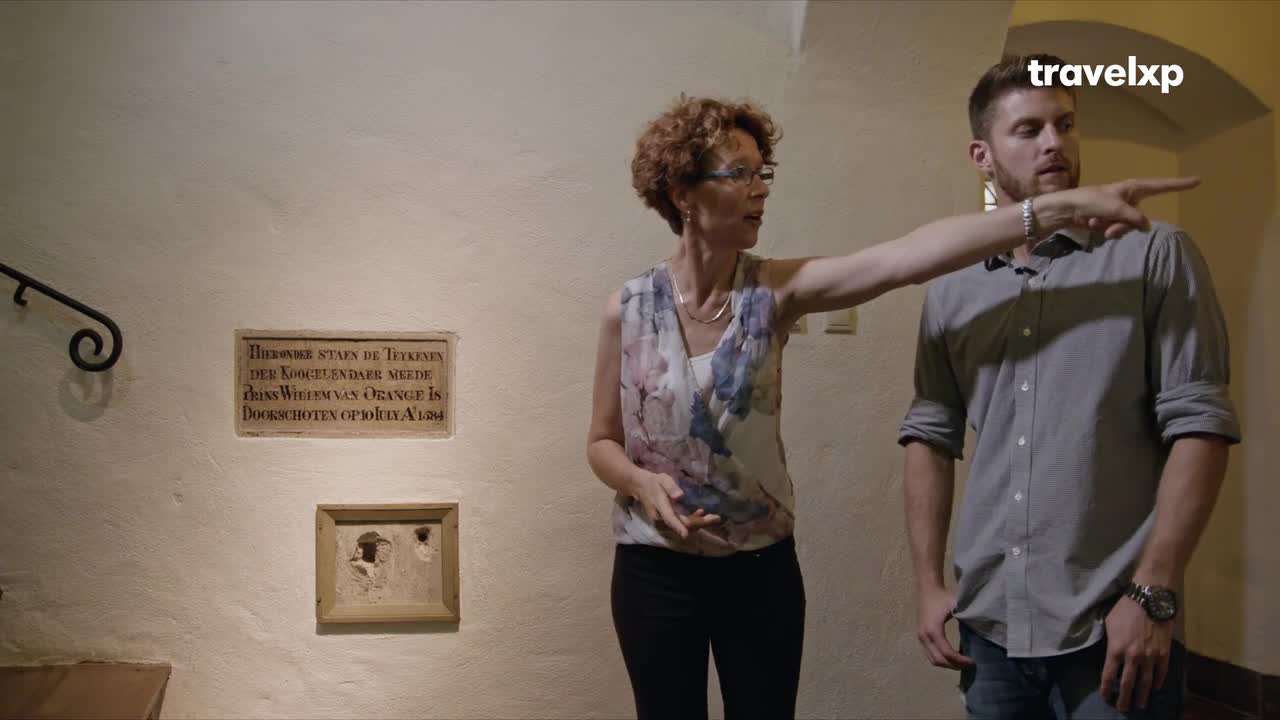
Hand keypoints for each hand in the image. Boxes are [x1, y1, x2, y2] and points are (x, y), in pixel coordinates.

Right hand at [629, 469, 721, 538]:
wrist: (640, 487)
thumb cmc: (654, 482)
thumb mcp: (663, 479)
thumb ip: (671, 487)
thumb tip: (680, 496)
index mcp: (660, 507)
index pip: (670, 519)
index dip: (679, 527)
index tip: (686, 534)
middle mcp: (661, 518)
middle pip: (682, 525)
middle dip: (700, 523)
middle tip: (716, 518)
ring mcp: (663, 522)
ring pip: (683, 527)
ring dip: (698, 523)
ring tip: (713, 517)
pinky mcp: (667, 523)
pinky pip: (681, 525)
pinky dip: (692, 522)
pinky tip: (701, 514)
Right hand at [915, 585, 973, 669]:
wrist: (927, 589)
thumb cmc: (943, 596)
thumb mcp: (956, 606)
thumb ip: (967, 618)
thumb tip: (982, 632)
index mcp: (933, 630)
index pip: (947, 653)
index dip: (961, 660)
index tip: (973, 661)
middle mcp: (924, 636)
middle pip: (939, 660)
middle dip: (955, 665)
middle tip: (969, 664)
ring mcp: (920, 637)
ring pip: (933, 660)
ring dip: (947, 664)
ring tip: (961, 662)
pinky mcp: (921, 637)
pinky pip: (930, 654)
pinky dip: (941, 659)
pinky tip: (953, 656)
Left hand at [1044, 176, 1199, 238]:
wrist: (1066, 210)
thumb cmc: (1090, 201)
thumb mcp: (1116, 208)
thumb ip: (1134, 218)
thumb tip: (1146, 227)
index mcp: (1134, 188)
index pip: (1162, 185)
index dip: (1180, 184)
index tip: (1199, 180)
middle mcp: (1130, 198)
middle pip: (1140, 218)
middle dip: (1122, 224)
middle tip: (1105, 221)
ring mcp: (1121, 211)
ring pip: (1127, 227)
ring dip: (1111, 228)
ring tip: (1095, 221)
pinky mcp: (1111, 221)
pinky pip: (1116, 230)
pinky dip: (1104, 229)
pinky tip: (1091, 223)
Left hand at [1101, 596, 1174, 711]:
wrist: (1150, 599)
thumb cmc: (1125, 608)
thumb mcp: (1108, 623)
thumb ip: (1109, 641)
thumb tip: (1109, 651)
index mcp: (1115, 649)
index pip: (1108, 675)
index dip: (1106, 688)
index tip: (1105, 696)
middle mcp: (1132, 657)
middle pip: (1127, 684)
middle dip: (1124, 699)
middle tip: (1122, 708)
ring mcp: (1150, 657)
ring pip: (1145, 682)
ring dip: (1142, 695)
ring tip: (1140, 704)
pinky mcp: (1164, 653)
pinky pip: (1161, 672)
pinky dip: (1158, 682)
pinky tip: (1155, 688)